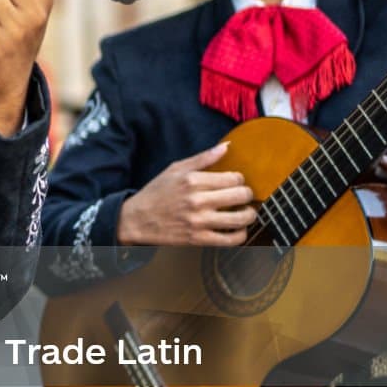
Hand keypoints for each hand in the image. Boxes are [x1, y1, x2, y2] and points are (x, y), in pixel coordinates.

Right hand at [118, 141, 256, 247]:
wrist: (137, 220)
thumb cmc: (156, 193)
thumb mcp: (175, 169)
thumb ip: (202, 158)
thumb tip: (226, 147)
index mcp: (193, 180)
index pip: (234, 178)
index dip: (240, 179)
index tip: (235, 183)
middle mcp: (197, 200)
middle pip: (241, 195)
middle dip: (247, 195)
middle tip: (243, 197)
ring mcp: (198, 221)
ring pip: (240, 218)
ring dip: (249, 215)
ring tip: (246, 213)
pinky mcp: (198, 239)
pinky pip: (230, 239)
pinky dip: (240, 235)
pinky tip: (238, 230)